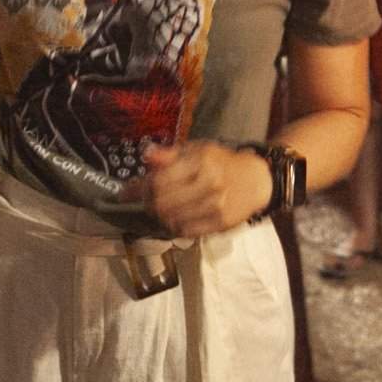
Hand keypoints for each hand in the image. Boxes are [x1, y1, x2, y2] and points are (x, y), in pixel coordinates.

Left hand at [139, 140, 271, 236]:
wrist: (256, 180)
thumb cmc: (222, 162)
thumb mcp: (198, 150)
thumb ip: (170, 155)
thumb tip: (146, 155)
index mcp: (202, 162)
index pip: (159, 180)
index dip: (138, 188)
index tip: (125, 191)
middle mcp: (210, 185)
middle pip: (162, 202)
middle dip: (146, 202)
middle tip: (143, 199)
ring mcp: (215, 207)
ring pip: (171, 219)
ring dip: (159, 215)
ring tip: (160, 207)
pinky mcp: (220, 224)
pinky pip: (185, 231)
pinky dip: (174, 226)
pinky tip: (175, 217)